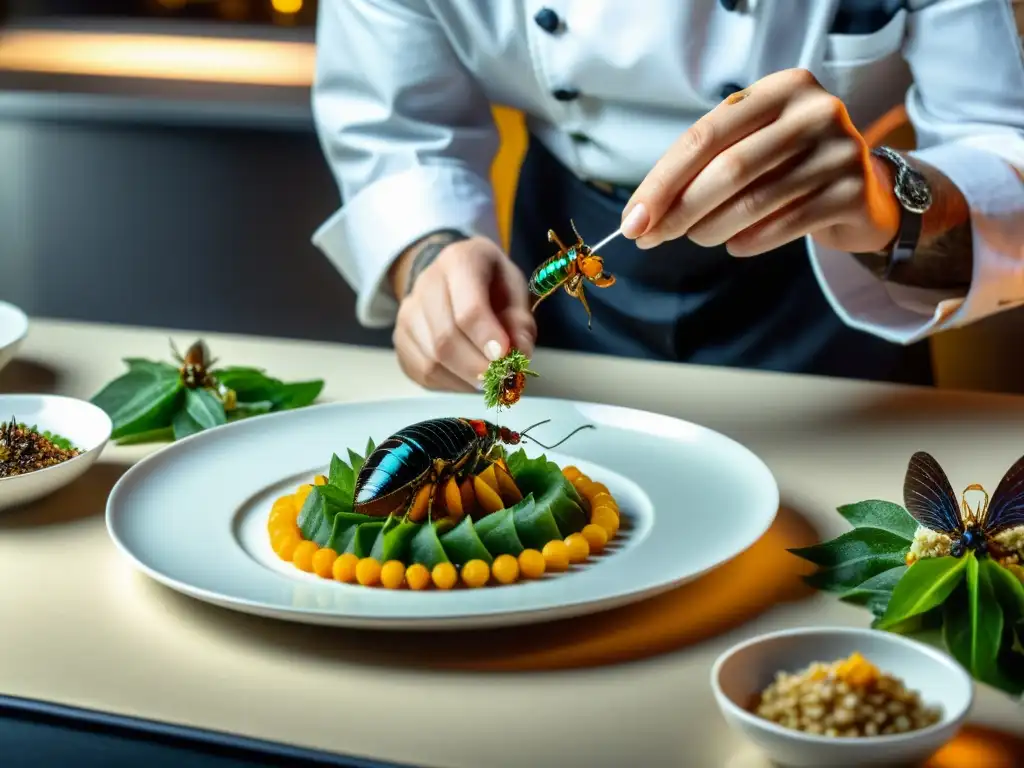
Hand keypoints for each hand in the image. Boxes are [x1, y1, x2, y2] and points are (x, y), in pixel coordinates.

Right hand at [392, 237, 536, 390]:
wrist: (454, 277)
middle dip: (476, 367)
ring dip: (464, 380)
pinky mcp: (400, 340)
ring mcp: (407, 313)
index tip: (505, 358)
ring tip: (488, 381)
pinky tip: (467, 380)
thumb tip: (518, 354)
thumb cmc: (491, 284)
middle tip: (501, 379)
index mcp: (459, 261)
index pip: (468, 308)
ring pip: (430, 361)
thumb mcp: (515, 291)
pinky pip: (421, 373)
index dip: (487, 338)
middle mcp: (425, 284)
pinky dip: (449, 384)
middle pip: (445, 338)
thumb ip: (520, 322)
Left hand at [620, 68, 900, 256]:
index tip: (632, 220)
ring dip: (710, 228)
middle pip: (726, 168)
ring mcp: (840, 150)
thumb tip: (642, 215)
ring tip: (697, 238)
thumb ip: (702, 169)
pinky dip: (749, 241)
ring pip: (753, 199)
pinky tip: (735, 245)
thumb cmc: (787, 169)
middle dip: (679, 210)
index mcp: (780, 88)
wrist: (863, 194)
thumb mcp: (750, 148)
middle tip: (650, 239)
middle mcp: (815, 111)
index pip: (704, 136)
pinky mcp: (853, 192)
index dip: (661, 182)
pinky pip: (785, 224)